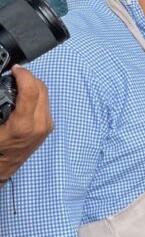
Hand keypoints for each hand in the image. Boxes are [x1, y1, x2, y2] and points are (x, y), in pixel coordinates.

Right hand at [0, 66, 52, 181]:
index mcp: (24, 125)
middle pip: (42, 89)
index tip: (14, 69)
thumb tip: (1, 85)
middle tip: (14, 75)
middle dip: (28, 77)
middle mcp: (40, 125)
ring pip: (46, 95)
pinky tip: (23, 95)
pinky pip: (45, 104)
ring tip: (17, 83)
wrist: (2, 167)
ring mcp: (46, 126)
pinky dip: (35, 95)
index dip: (23, 75)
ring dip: (32, 85)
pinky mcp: (47, 127)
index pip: (31, 91)